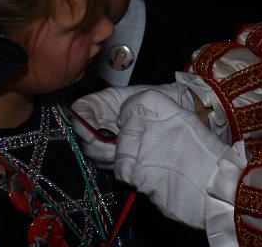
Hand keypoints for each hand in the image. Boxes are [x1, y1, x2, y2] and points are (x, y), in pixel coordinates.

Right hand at [70, 83, 191, 167]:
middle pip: (84, 137)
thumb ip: (128, 108)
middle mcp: (101, 121)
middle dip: (97, 145)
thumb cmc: (164, 99)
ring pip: (95, 154)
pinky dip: (117, 164)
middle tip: (114, 148)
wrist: (181, 114)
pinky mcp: (118, 156)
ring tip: (126, 152)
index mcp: (104, 102)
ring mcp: (108, 140)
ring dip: (107, 156)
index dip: (80, 122)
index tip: (90, 133)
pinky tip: (131, 160)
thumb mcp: (146, 96)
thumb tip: (116, 125)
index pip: (80, 110)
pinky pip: (109, 165)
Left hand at [114, 90, 227, 227]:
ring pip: (121, 149)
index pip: (139, 100)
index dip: (131, 111)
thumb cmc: (211, 162)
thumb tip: (148, 123)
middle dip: (128, 137)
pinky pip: (122, 172)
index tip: (131, 120)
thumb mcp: (192, 128)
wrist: (219, 190)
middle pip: (127, 125)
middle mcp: (156, 126)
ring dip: (127, 158)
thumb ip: (169, 121)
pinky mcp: (138, 174)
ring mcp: (145, 149)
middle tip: (140, 150)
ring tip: (145, 168)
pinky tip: (145, 181)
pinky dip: (130, 178)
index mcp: (173, 112)